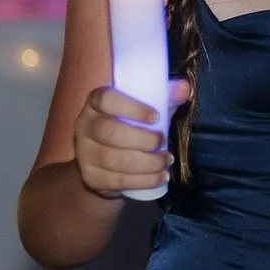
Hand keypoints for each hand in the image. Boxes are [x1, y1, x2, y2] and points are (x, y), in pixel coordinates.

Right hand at [72, 79, 188, 197]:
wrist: (105, 163)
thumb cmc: (128, 128)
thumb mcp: (144, 111)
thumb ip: (163, 97)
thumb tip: (184, 88)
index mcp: (95, 103)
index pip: (106, 99)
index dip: (131, 107)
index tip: (155, 117)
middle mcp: (84, 125)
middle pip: (111, 132)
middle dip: (144, 140)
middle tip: (163, 142)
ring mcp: (84, 153)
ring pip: (116, 160)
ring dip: (148, 163)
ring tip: (166, 161)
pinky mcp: (90, 177)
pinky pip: (118, 181)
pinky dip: (144, 181)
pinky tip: (160, 177)